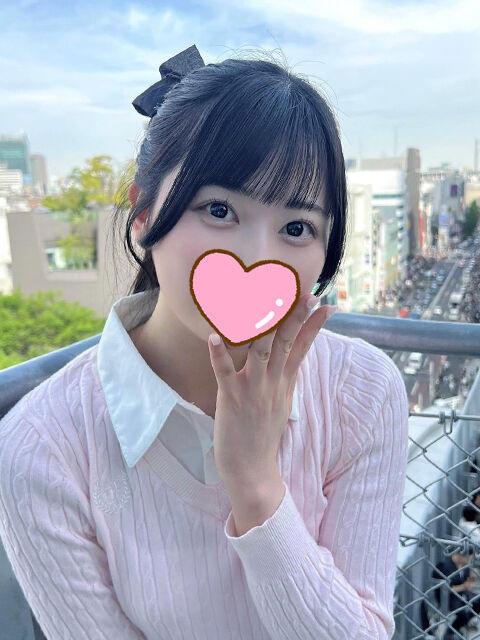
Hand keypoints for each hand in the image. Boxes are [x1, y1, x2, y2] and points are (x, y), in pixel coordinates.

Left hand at [207, 293, 335, 484]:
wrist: (252, 468)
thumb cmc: (263, 432)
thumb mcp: (283, 401)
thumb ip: (286, 375)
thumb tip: (294, 354)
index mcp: (284, 381)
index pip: (303, 348)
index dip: (314, 326)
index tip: (327, 305)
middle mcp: (272, 382)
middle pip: (286, 344)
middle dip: (296, 318)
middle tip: (306, 294)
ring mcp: (253, 390)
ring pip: (260, 353)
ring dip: (262, 327)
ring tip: (264, 302)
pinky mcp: (231, 399)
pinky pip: (224, 373)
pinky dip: (219, 355)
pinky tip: (213, 337)